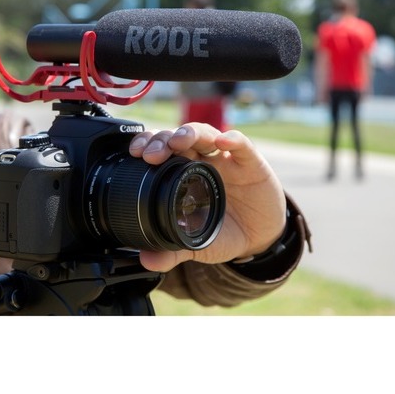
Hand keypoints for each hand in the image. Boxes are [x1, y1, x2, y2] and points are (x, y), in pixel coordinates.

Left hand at [128, 123, 286, 271]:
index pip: (161, 151)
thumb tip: (147, 260)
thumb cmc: (225, 231)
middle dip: (162, 140)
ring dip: (189, 133)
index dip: (147, 145)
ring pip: (204, 134)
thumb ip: (173, 251)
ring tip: (179, 141)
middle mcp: (201, 160)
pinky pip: (242, 145)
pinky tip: (224, 141)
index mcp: (183, 174)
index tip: (135, 153)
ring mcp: (225, 158)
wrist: (259, 237)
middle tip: (151, 154)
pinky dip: (233, 139)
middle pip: (178, 138)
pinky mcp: (251, 162)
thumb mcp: (198, 244)